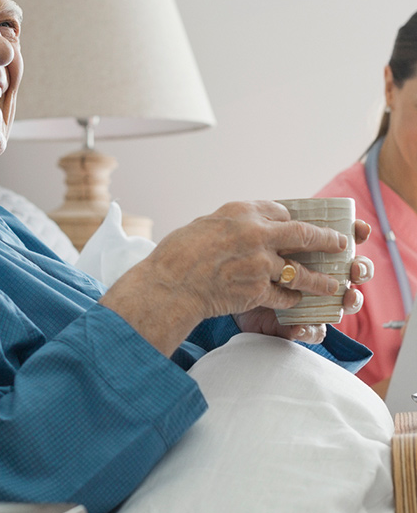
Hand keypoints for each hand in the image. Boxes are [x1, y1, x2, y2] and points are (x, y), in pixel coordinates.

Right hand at [100, 200, 356, 355]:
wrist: (169, 285)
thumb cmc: (177, 254)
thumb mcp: (204, 225)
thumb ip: (230, 225)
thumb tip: (242, 229)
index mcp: (241, 211)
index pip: (280, 211)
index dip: (292, 220)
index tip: (300, 226)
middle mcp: (256, 234)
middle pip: (304, 235)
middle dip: (327, 240)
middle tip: (341, 244)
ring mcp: (260, 263)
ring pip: (301, 271)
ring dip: (321, 279)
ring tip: (335, 285)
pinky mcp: (258, 290)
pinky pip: (284, 296)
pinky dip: (291, 300)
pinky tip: (296, 302)